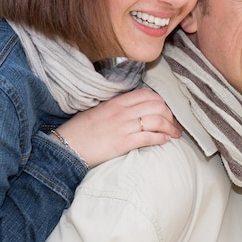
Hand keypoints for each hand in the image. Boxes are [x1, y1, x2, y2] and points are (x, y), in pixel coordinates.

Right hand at [53, 89, 181, 167]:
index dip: (162, 102)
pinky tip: (165, 141)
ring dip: (170, 128)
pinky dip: (161, 138)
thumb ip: (116, 108)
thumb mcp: (98, 112)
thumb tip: (133, 110)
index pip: (147, 94)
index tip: (167, 111)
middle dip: (170, 115)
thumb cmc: (80, 131)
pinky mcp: (122, 142)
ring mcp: (123, 126)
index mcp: (116, 102)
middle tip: (175, 125)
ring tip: (174, 134)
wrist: (66, 147)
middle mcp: (122, 111)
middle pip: (157, 105)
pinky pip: (148, 137)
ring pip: (156, 120)